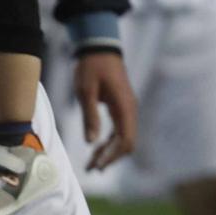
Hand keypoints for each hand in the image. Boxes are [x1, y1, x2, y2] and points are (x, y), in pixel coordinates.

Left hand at [73, 50, 138, 171]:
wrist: (99, 46)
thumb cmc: (91, 66)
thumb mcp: (86, 90)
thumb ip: (89, 116)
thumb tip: (91, 143)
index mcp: (124, 107)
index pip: (125, 140)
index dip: (112, 155)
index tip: (97, 165)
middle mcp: (130, 110)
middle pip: (127, 143)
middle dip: (111, 157)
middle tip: (92, 167)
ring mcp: (127, 109)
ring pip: (124, 138)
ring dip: (110, 151)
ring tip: (93, 163)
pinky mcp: (122, 107)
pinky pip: (120, 130)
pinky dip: (110, 141)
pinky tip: (98, 147)